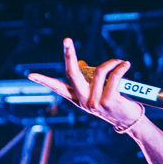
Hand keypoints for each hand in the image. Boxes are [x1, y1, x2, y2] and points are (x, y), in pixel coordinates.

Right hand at [27, 38, 143, 129]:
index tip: (30, 75)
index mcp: (79, 100)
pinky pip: (113, 77)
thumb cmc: (117, 105)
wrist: (132, 123)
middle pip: (72, 74)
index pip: (58, 88)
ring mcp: (95, 103)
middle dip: (69, 55)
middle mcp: (84, 102)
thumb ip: (91, 81)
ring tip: (121, 63)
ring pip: (99, 72)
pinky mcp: (108, 101)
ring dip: (112, 63)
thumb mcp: (101, 94)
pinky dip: (120, 67)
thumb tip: (82, 63)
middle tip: (66, 40)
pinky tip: (125, 64)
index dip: (44, 81)